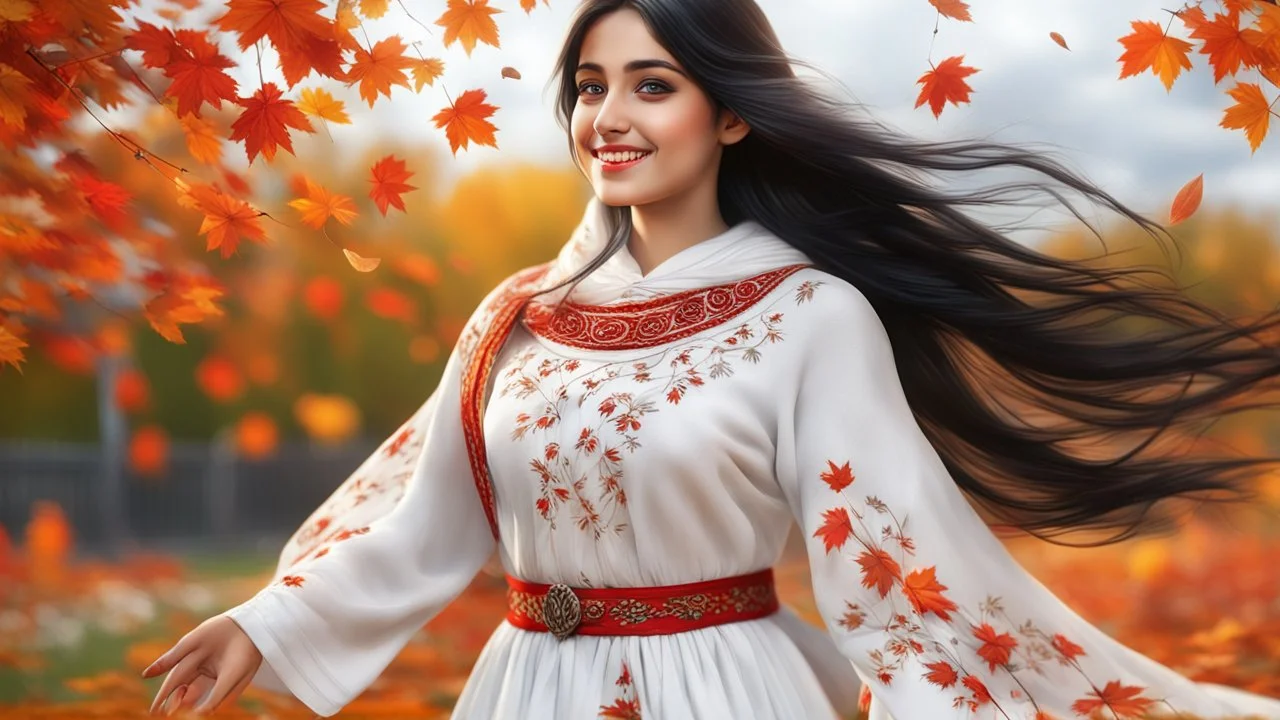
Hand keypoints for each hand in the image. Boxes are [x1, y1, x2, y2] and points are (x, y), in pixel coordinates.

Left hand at [141, 615, 263, 715]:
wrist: (254, 628)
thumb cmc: (247, 656)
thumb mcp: (232, 678)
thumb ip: (216, 697)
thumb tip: (199, 715)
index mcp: (216, 679)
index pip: (195, 696)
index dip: (183, 706)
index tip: (172, 716)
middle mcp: (204, 668)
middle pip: (183, 685)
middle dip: (171, 700)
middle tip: (160, 713)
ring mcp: (198, 654)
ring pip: (179, 674)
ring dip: (167, 689)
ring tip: (158, 707)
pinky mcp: (193, 641)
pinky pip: (174, 655)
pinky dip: (161, 665)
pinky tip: (148, 674)